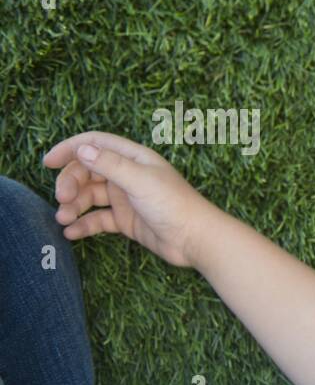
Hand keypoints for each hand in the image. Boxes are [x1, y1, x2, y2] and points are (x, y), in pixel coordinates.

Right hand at [42, 131, 221, 267]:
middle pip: (87, 172)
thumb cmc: (175, 205)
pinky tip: (70, 233)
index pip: (95, 144)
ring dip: (73, 206)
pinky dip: (83, 225)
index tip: (48, 162)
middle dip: (70, 183)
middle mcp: (128, 175)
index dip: (70, 149)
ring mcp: (126, 199)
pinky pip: (98, 219)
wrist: (196, 239)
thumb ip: (110, 165)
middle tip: (61, 199)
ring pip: (90, 197)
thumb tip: (81, 149)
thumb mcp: (140, 181)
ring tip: (62, 219)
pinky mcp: (126, 221)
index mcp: (134, 159)